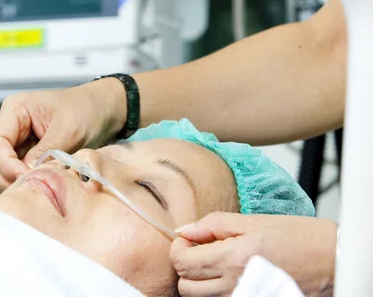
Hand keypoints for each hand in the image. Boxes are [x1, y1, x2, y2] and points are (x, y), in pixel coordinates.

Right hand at [0, 79, 125, 194]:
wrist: (102, 110)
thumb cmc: (86, 110)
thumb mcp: (69, 129)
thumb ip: (45, 152)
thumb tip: (26, 175)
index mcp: (16, 110)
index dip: (7, 164)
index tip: (26, 178)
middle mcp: (8, 126)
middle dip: (2, 177)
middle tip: (28, 189)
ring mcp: (13, 142)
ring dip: (3, 183)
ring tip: (30, 189)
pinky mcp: (20, 156)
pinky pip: (4, 174)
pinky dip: (11, 184)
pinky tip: (32, 187)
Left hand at [170, 212, 336, 296]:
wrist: (332, 259)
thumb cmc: (299, 237)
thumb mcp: (253, 221)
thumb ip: (213, 225)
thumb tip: (185, 230)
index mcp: (234, 257)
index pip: (182, 263)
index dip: (179, 249)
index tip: (189, 241)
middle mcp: (236, 283)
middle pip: (185, 287)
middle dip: (186, 267)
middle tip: (200, 251)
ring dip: (201, 280)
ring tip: (218, 262)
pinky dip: (218, 290)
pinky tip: (232, 274)